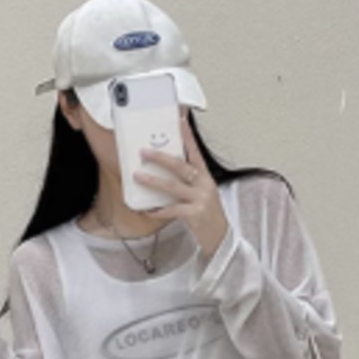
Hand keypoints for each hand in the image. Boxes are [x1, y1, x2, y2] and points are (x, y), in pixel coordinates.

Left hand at [134, 120, 228, 260]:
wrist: (220, 238)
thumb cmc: (207, 215)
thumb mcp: (202, 194)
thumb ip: (188, 183)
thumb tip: (164, 174)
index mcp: (205, 177)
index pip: (195, 152)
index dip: (187, 136)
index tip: (179, 120)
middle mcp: (204, 185)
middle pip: (180, 166)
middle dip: (160, 158)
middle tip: (144, 151)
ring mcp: (200, 199)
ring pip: (173, 187)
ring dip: (153, 181)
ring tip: (138, 176)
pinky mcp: (195, 215)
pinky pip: (172, 210)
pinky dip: (158, 211)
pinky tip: (147, 210)